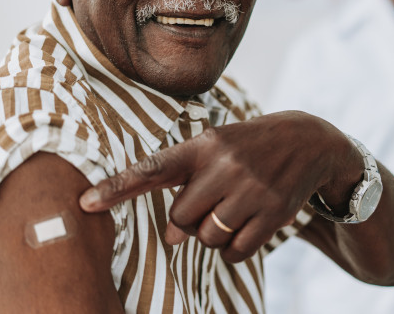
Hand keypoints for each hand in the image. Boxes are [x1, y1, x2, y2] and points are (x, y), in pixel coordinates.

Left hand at [79, 111, 362, 262]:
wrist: (308, 141)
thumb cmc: (248, 147)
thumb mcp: (216, 146)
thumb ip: (187, 182)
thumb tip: (172, 237)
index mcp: (203, 145)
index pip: (153, 169)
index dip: (117, 187)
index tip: (85, 203)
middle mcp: (225, 165)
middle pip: (181, 219)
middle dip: (188, 222)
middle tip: (209, 205)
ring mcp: (250, 190)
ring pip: (207, 238)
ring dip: (211, 235)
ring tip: (230, 211)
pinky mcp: (272, 213)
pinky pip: (235, 252)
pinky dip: (232, 249)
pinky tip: (244, 228)